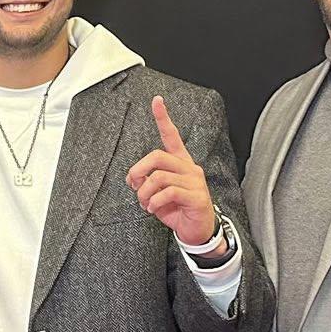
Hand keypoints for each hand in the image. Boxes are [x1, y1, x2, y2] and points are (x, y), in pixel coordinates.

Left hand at [124, 96, 218, 247]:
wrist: (196, 230)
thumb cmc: (176, 209)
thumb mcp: (156, 194)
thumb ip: (147, 182)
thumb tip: (134, 179)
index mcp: (179, 163)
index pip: (172, 136)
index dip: (164, 118)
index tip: (157, 101)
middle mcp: (189, 168)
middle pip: (158, 156)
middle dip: (139, 170)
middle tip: (134, 185)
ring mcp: (194, 181)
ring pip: (160, 177)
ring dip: (145, 192)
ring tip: (145, 203)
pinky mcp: (196, 197)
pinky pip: (170, 192)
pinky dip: (155, 201)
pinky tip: (153, 208)